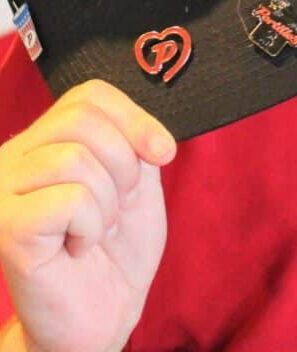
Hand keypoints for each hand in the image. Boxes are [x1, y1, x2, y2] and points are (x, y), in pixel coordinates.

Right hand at [0, 80, 175, 351]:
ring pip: (75, 158)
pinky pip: (69, 199)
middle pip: (81, 118)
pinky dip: (92, 225)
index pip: (88, 95)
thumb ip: (135, 144)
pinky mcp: (6, 226)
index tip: (163, 153)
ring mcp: (4, 190)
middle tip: (120, 206)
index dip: (134, 117)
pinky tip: (78, 248)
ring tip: (96, 231)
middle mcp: (14, 157)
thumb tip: (149, 137)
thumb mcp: (138, 183)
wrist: (99, 319)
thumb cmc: (115, 252)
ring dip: (108, 201)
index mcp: (45, 140)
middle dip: (124, 162)